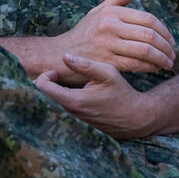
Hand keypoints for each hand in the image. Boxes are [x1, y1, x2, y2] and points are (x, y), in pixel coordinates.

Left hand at [35, 54, 154, 138]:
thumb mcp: (108, 73)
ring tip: (69, 80)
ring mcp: (74, 119)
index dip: (44, 75)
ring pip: (56, 102)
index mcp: (74, 100)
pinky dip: (66, 97)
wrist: (135, 117)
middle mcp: (71, 112)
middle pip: (47, 96)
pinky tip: (77, 90)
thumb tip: (64, 56)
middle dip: (50, 83)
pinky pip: (65, 108)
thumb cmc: (122, 93)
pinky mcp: (79, 121)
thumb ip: (86, 65)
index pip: (43, 87)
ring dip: (58, 90)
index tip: (56, 70)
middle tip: (59, 73)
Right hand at [52, 0, 175, 81]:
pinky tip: (156, 69)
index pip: (148, 18)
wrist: (58, 55)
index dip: (164, 30)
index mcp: (112, 12)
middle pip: (149, 35)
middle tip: (173, 53)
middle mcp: (110, 26)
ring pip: (145, 51)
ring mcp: (107, 44)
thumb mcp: (98, 12)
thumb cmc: (83, 33)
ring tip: (169, 62)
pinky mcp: (106, 62)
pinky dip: (150, 67)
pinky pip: (135, 65)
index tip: (170, 40)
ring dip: (162, 58)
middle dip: (166, 45)